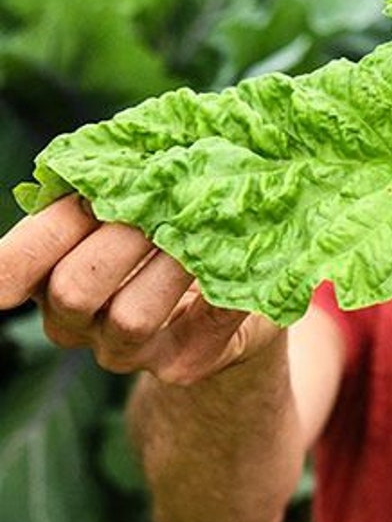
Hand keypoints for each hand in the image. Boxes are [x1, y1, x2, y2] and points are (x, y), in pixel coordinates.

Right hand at [0, 195, 280, 383]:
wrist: (234, 283)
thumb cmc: (169, 223)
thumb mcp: (135, 199)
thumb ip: (116, 182)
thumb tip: (128, 160)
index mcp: (46, 273)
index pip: (15, 266)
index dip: (35, 241)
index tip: (81, 205)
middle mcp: (73, 320)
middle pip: (73, 289)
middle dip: (122, 238)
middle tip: (168, 200)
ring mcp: (124, 349)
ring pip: (130, 318)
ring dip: (172, 266)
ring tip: (204, 229)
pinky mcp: (180, 362)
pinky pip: (202, 328)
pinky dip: (223, 294)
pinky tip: (238, 265)